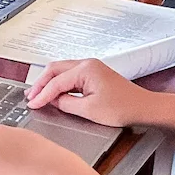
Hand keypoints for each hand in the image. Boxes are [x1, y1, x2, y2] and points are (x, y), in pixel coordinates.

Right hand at [25, 58, 151, 127]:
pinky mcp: (94, 74)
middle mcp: (87, 64)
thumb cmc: (123, 108)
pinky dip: (59, 83)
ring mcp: (91, 67)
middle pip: (54, 69)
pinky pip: (70, 75)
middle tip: (30, 97)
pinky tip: (54, 93)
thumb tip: (52, 101)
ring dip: (49, 82)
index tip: (32, 104)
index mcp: (85, 69)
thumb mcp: (89, 110)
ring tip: (37, 94)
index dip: (42, 95)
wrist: (144, 108)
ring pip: (61, 71)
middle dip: (40, 83)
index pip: (56, 82)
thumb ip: (66, 103)